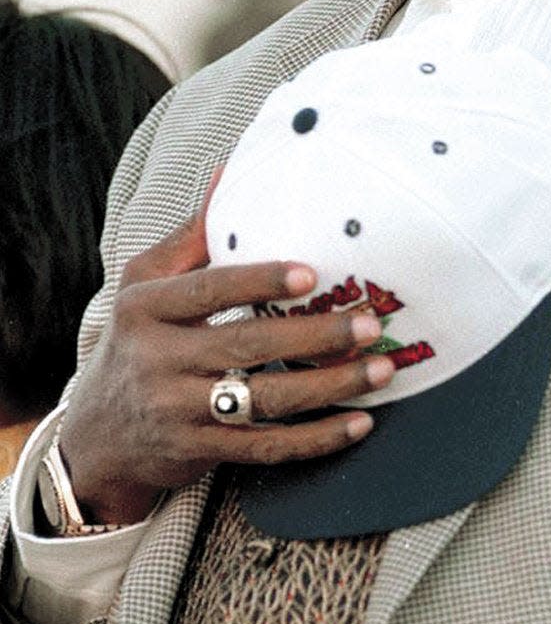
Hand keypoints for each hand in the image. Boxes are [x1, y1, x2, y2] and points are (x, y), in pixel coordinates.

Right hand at [58, 172, 394, 524]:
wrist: (97, 437)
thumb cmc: (134, 341)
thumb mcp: (143, 284)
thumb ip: (190, 236)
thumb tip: (227, 172)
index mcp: (145, 308)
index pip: (208, 291)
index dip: (260, 281)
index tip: (310, 273)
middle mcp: (159, 361)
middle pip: (246, 346)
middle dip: (315, 336)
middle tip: (368, 323)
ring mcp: (180, 411)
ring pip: (265, 401)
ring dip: (330, 387)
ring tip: (379, 369)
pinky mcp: (201, 451)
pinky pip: (267, 447)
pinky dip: (316, 439)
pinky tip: (358, 423)